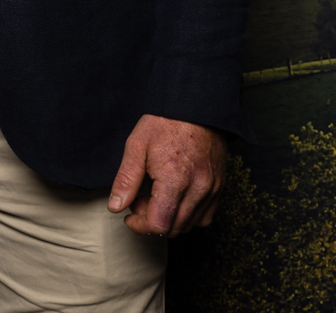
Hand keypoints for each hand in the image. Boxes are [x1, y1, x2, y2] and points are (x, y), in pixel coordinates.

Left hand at [108, 114, 225, 235]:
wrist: (195, 106)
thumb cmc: (164, 122)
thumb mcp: (136, 146)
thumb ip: (126, 180)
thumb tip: (116, 207)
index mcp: (175, 180)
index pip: (159, 224)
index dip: (140, 225)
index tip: (129, 215)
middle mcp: (198, 189)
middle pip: (174, 228)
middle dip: (152, 221)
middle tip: (140, 199)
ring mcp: (212, 189)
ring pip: (190, 225)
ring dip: (170, 219)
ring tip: (157, 195)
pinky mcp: (220, 187)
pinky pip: (206, 216)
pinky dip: (189, 215)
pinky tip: (176, 197)